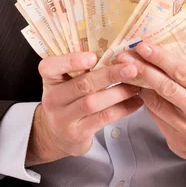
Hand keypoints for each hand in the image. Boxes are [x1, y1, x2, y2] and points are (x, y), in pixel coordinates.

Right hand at [26, 52, 141, 165]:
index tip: (93, 57)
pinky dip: (122, 109)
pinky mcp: (77, 133)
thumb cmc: (68, 101)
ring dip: (118, 93)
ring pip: (93, 103)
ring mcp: (63, 118)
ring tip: (136, 85)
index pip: (49, 67)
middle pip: (82, 84)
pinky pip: (103, 118)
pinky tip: (136, 101)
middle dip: (109, 75)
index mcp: (50, 79)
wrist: (58, 136)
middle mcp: (53, 98)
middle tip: (131, 68)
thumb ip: (80, 68)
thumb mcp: (65, 83)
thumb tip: (115, 50)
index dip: (71, 61)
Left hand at [115, 42, 185, 165]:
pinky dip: (146, 103)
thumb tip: (158, 58)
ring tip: (127, 72)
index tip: (144, 47)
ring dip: (139, 86)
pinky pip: (156, 118)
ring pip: (157, 105)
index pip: (183, 73)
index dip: (161, 59)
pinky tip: (137, 92)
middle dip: (144, 70)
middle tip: (126, 57)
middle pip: (167, 88)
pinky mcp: (177, 142)